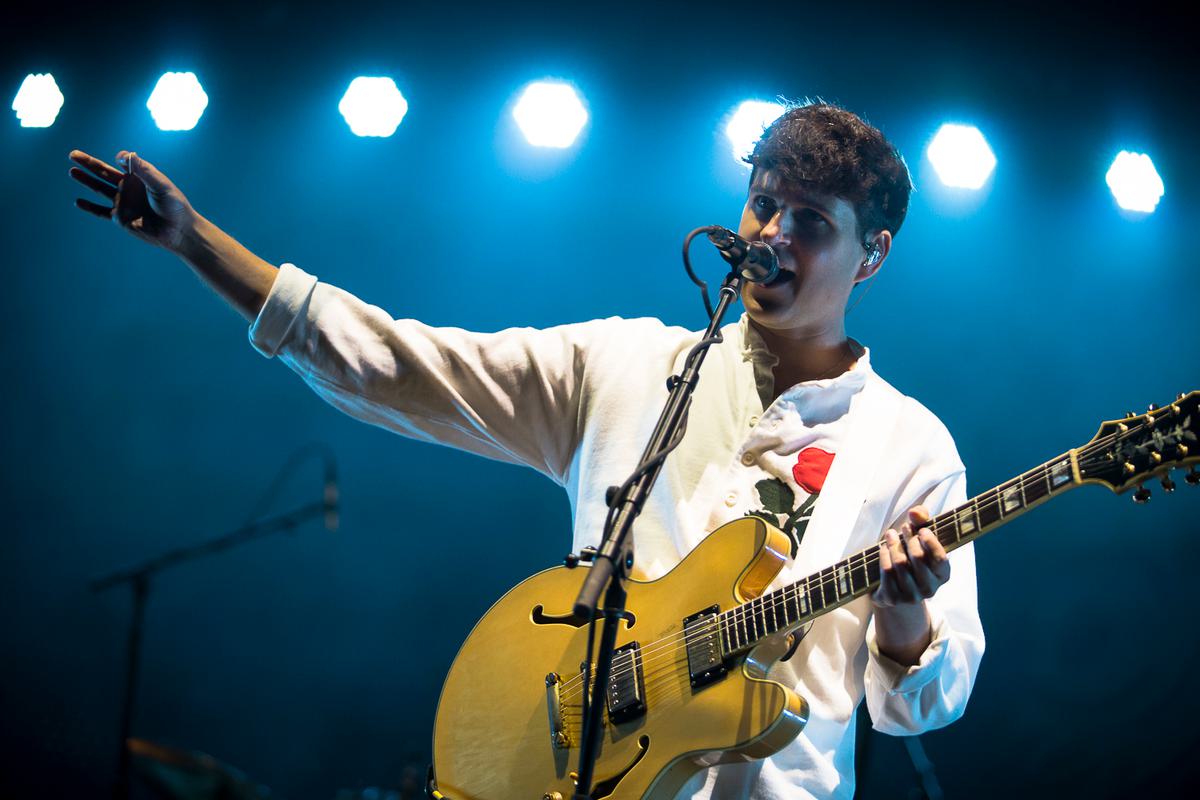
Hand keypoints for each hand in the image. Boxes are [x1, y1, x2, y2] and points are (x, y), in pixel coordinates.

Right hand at [69, 150, 198, 251]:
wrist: (178, 231)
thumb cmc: (174, 206)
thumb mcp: (161, 184)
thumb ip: (143, 170)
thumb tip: (121, 155)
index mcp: (140, 178)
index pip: (124, 163)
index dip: (122, 159)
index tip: (120, 160)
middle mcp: (129, 188)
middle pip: (104, 173)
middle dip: (89, 164)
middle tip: (72, 154)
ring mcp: (123, 203)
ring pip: (99, 189)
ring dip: (85, 180)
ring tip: (71, 171)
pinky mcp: (120, 218)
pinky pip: (101, 212)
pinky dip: (90, 208)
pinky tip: (78, 202)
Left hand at [872, 505, 949, 607]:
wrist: (892, 585)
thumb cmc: (911, 554)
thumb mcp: (920, 537)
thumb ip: (922, 520)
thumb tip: (914, 512)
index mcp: (943, 575)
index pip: (940, 559)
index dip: (931, 542)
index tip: (922, 530)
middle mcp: (930, 589)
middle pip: (918, 558)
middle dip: (910, 539)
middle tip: (904, 526)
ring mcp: (911, 596)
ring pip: (900, 564)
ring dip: (894, 545)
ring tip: (890, 534)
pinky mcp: (893, 598)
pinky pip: (886, 572)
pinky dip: (884, 556)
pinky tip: (883, 548)